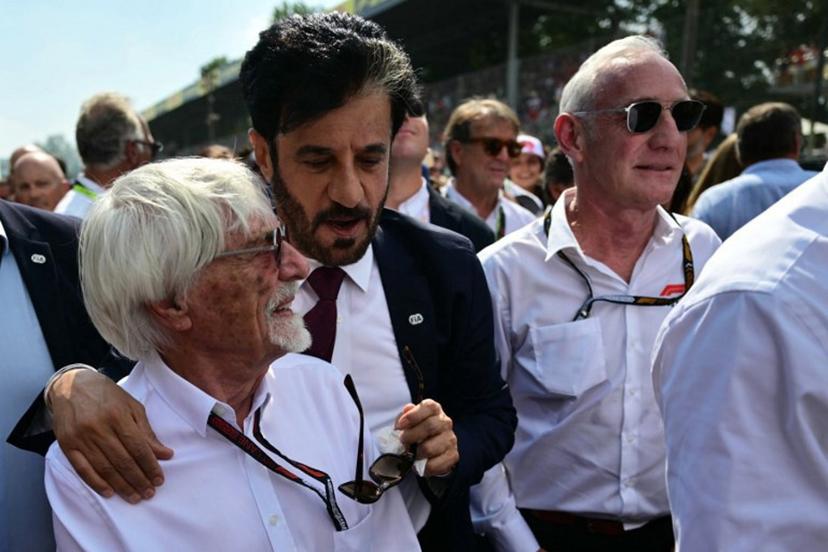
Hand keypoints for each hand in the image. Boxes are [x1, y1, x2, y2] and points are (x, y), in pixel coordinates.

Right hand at [50, 368, 172, 502]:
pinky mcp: (68, 445)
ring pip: (105, 468)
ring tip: (134, 497)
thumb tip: (165, 454)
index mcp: (118, 415)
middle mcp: (99, 428)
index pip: (138, 447)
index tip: (159, 479)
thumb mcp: (132, 406)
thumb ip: (147, 432)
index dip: (150, 466)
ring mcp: (81, 438)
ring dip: (121, 485)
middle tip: (149, 493)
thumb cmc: (107, 395)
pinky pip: (83, 469)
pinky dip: (96, 483)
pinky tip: (109, 492)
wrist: (71, 385)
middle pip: (122, 460)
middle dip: (138, 479)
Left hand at [395, 399, 458, 476]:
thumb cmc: (416, 432)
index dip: (413, 415)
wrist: (428, 452)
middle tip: (403, 441)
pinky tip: (420, 463)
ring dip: (416, 453)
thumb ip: (405, 416)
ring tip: (411, 454)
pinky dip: (423, 467)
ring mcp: (450, 439)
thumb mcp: (407, 422)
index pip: (428, 407)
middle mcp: (445, 422)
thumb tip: (407, 409)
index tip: (401, 425)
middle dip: (411, 435)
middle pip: (430, 426)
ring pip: (429, 448)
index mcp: (434, 410)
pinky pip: (434, 464)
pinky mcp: (453, 456)